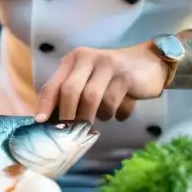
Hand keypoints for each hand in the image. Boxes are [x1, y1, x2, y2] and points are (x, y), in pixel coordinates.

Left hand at [34, 43, 168, 124]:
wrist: (150, 63)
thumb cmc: (113, 78)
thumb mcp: (89, 80)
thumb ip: (72, 95)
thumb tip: (50, 122)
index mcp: (74, 59)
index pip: (54, 84)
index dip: (46, 105)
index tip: (41, 123)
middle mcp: (88, 58)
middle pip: (70, 91)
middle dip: (68, 116)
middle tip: (70, 133)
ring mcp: (107, 65)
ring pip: (92, 100)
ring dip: (94, 116)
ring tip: (100, 119)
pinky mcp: (125, 76)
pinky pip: (113, 103)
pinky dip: (115, 114)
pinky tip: (121, 111)